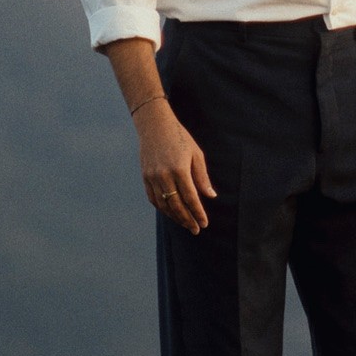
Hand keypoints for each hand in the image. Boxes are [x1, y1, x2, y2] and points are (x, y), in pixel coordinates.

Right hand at [135, 98, 216, 232]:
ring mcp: (152, 177)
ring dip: (175, 217)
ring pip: (164, 204)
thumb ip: (202, 177)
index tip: (204, 223)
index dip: (198, 213)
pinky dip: (162, 208)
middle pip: (176, 205)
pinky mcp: (145, 177)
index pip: (190, 198)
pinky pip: (153, 198)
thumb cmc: (179, 138)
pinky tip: (171, 213)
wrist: (154, 125)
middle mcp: (164, 176)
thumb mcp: (196, 154)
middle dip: (187, 219)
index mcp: (179, 169)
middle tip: (196, 230)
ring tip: (185, 223)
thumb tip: (210, 196)